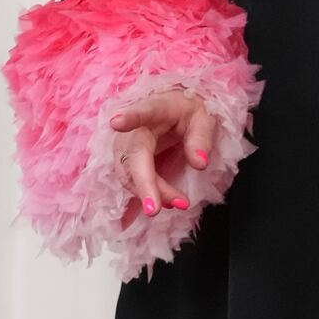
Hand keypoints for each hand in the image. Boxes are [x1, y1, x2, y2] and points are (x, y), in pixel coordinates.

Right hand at [108, 88, 217, 226]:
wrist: (173, 111)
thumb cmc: (186, 113)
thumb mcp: (203, 120)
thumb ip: (201, 140)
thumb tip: (199, 164)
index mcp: (155, 109)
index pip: (142, 112)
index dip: (128, 117)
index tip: (115, 122)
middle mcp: (134, 128)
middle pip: (133, 157)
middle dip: (143, 184)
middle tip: (154, 210)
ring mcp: (125, 145)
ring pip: (129, 174)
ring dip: (150, 192)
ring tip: (179, 203)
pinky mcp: (126, 160)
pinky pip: (132, 180)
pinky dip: (148, 193)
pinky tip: (168, 202)